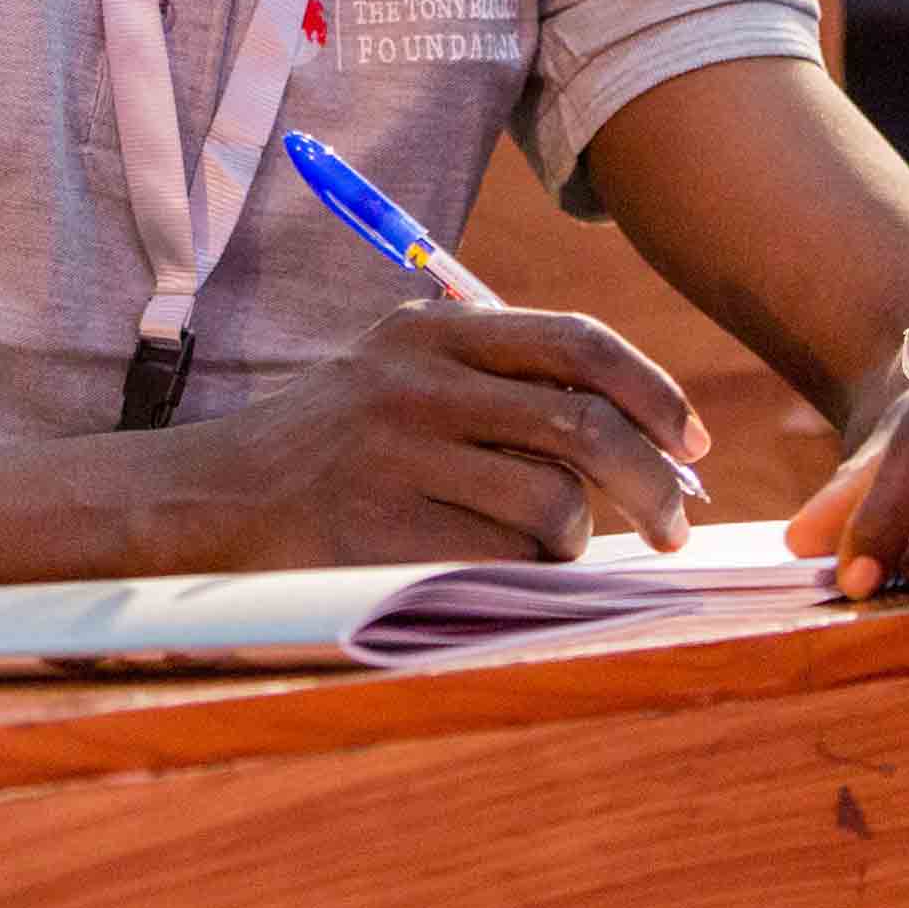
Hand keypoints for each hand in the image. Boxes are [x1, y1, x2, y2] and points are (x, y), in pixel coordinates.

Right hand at [172, 299, 711, 568]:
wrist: (215, 497)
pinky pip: (503, 563)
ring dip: (572, 542)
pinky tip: (486, 569)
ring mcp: (397, 458)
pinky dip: (519, 576)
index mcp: (431, 330)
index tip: (693, 442)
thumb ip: (508, 384)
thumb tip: (652, 440)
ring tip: (542, 548)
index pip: (578, 344)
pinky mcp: (382, 532)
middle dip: (653, 488)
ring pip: (554, 507)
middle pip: (585, 430)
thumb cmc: (337, 443)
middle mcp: (417, 383)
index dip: (655, 393)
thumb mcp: (405, 373)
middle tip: (674, 527)